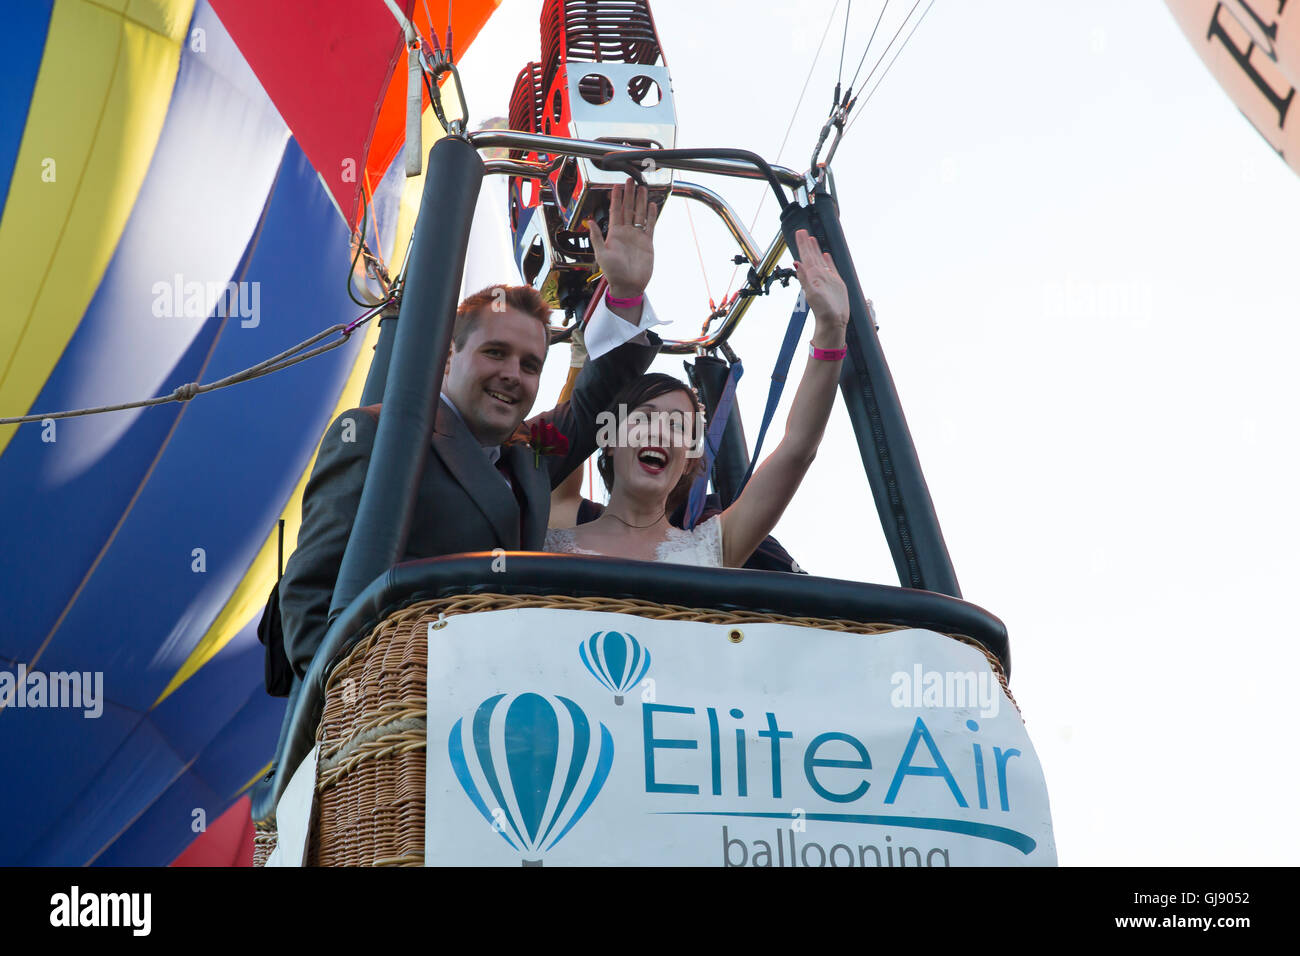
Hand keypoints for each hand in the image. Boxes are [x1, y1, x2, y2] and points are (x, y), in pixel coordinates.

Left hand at [588, 178, 658, 298]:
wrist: (628, 285)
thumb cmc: (613, 273)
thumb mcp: (601, 254)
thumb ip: (597, 237)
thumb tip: (589, 222)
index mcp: (614, 233)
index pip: (615, 211)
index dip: (616, 198)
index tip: (617, 186)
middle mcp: (626, 232)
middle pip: (628, 208)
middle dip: (629, 194)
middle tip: (631, 180)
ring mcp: (637, 236)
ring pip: (639, 214)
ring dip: (641, 201)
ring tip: (643, 188)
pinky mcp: (647, 242)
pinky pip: (650, 225)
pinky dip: (651, 215)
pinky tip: (652, 204)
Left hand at [792, 229, 849, 346]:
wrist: (833, 322)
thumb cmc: (823, 310)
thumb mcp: (812, 292)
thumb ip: (804, 278)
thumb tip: (796, 263)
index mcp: (812, 276)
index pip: (806, 256)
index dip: (802, 245)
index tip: (799, 233)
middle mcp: (818, 275)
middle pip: (811, 256)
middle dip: (806, 244)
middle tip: (802, 232)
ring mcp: (827, 278)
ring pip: (820, 260)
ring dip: (815, 250)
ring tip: (812, 239)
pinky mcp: (835, 283)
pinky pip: (831, 268)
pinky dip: (827, 260)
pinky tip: (826, 254)